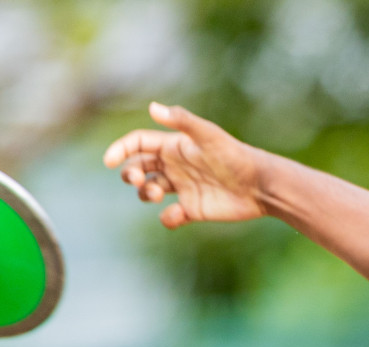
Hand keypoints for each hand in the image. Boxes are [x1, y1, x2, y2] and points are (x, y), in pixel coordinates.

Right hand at [102, 102, 267, 227]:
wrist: (259, 186)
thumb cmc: (235, 156)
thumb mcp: (208, 135)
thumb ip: (182, 122)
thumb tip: (153, 107)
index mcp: (174, 146)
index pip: (138, 143)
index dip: (120, 149)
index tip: (109, 162)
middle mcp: (176, 166)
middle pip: (139, 167)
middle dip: (130, 173)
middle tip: (138, 179)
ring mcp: (182, 188)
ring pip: (149, 191)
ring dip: (144, 193)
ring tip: (155, 193)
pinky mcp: (192, 209)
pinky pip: (169, 216)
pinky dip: (167, 218)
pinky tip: (179, 214)